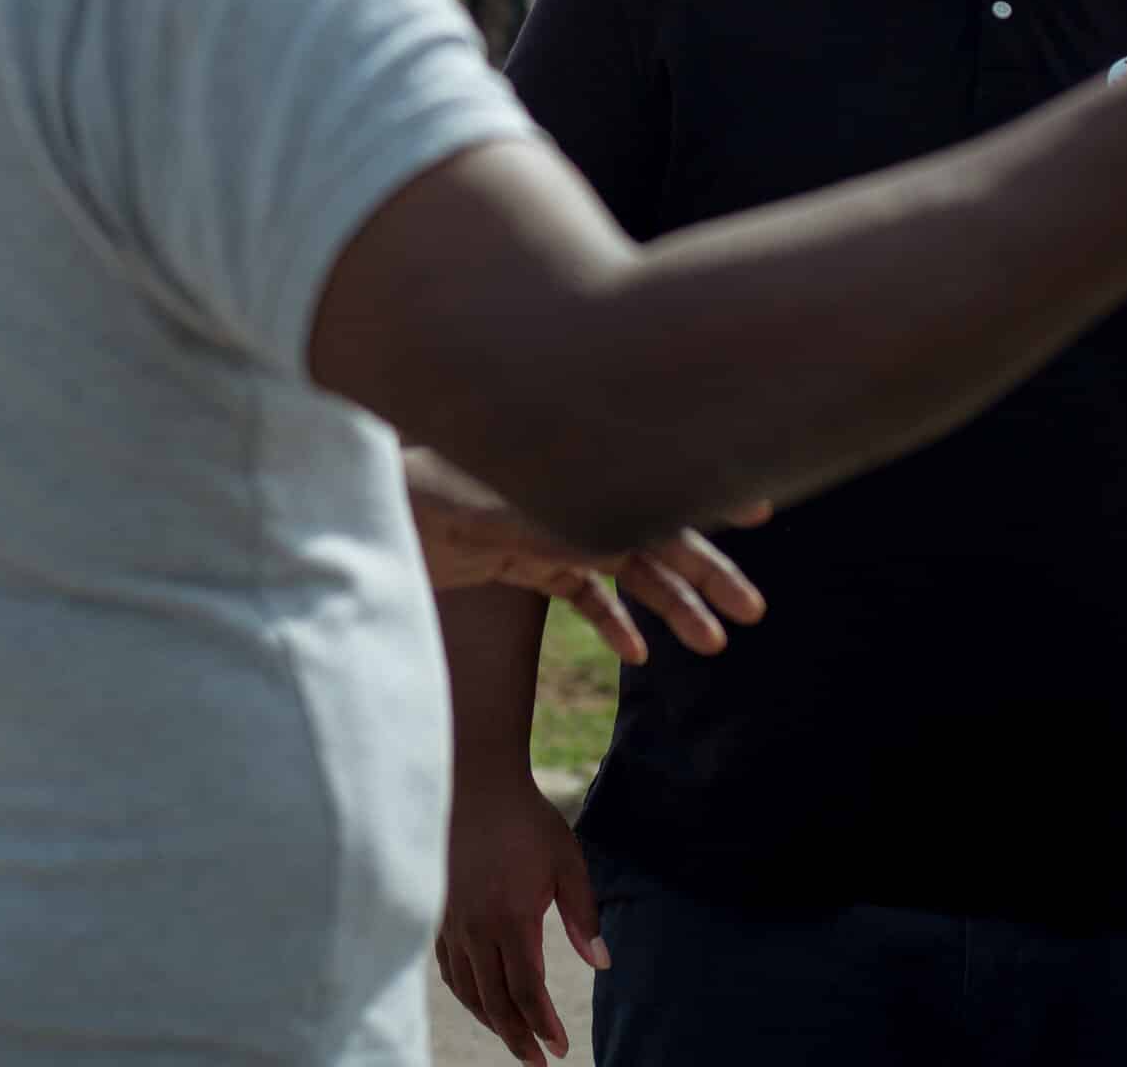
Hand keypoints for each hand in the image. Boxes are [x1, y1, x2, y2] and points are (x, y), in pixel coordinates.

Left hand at [406, 449, 766, 661]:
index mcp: (571, 470)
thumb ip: (564, 528)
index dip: (706, 498)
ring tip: (710, 643)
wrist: (368, 510)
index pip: (653, 485)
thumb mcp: (503, 510)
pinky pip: (579, 592)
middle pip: (652, 534)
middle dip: (705, 572)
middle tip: (751, 610)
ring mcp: (548, 524)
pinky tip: (637, 655)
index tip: (758, 510)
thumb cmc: (427, 493)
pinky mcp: (522, 556)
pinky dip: (610, 620)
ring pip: (626, 568)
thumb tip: (625, 552)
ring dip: (669, 604)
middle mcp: (567, 492)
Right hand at [437, 774, 603, 1064]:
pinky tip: (480, 1002)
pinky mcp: (438, 913)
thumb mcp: (567, 862)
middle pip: (495, 1002)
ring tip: (515, 1039)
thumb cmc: (527, 821)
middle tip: (539, 1061)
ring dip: (492, 1022)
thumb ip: (583, 916)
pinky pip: (448, 970)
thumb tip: (601, 964)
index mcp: (511, 918)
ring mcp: (452, 923)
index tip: (560, 1048)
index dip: (543, 1026)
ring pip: (468, 991)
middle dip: (519, 1038)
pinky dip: (466, 995)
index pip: (526, 991)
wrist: (475, 783)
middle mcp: (476, 929)